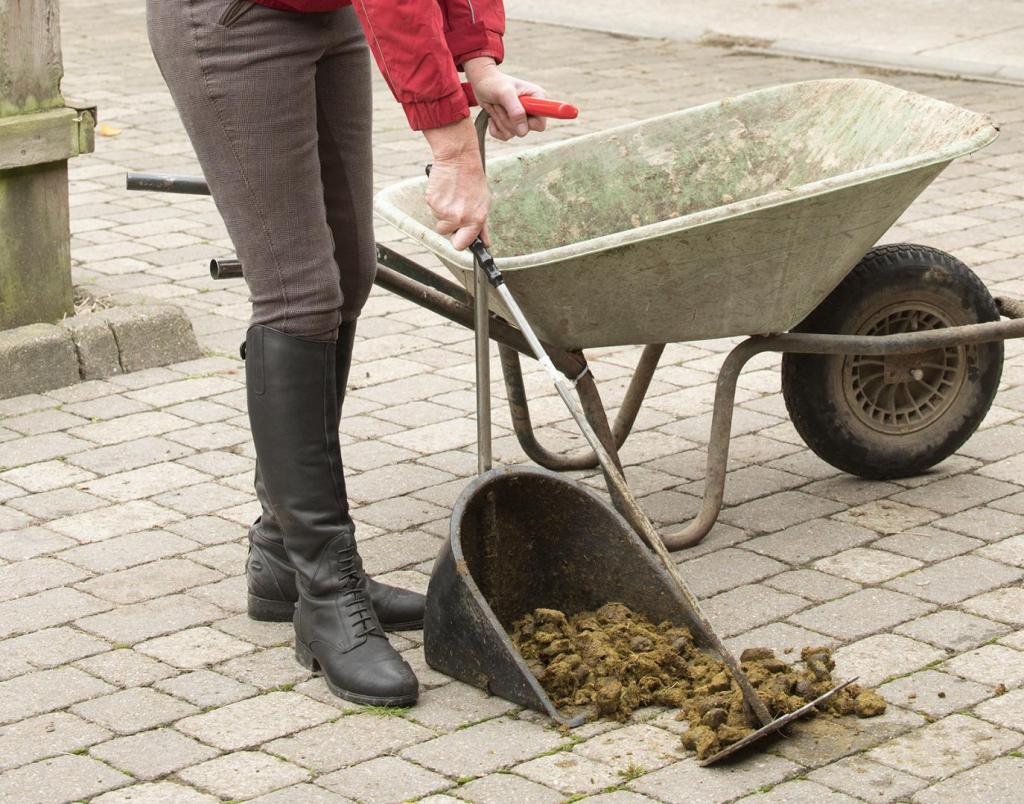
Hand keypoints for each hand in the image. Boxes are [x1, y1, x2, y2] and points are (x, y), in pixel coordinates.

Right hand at [423, 118, 490, 250]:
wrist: (459, 159)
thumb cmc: (473, 180)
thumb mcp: (484, 203)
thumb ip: (482, 226)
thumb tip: (485, 243)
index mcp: (475, 220)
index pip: (461, 245)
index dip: (458, 240)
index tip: (458, 235)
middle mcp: (459, 218)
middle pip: (446, 233)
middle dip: (448, 225)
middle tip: (454, 209)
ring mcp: (444, 210)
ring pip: (438, 220)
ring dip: (442, 212)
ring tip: (451, 195)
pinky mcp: (432, 201)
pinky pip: (431, 208)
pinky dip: (436, 201)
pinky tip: (445, 190)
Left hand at [464, 57, 546, 140]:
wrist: (482, 83)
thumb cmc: (494, 83)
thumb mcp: (505, 94)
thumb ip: (516, 111)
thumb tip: (523, 131)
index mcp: (537, 98)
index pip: (540, 124)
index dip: (529, 124)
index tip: (516, 114)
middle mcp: (532, 110)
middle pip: (524, 130)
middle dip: (508, 120)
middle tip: (501, 104)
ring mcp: (521, 119)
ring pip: (513, 133)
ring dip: (500, 121)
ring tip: (496, 106)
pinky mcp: (511, 125)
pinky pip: (505, 136)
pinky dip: (495, 128)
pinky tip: (492, 115)